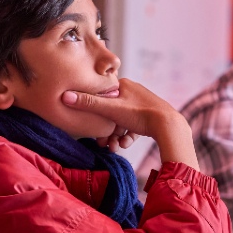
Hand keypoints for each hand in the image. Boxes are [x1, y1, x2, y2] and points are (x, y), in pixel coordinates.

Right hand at [62, 78, 198, 168]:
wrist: (169, 126)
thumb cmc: (140, 114)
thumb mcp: (110, 109)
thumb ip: (88, 103)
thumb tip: (64, 96)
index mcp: (122, 84)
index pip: (101, 97)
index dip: (94, 113)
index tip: (91, 128)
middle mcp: (132, 91)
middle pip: (111, 112)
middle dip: (106, 130)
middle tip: (103, 143)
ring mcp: (142, 104)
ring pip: (122, 122)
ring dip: (116, 136)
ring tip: (115, 147)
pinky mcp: (150, 117)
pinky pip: (134, 127)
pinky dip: (128, 136)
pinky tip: (126, 144)